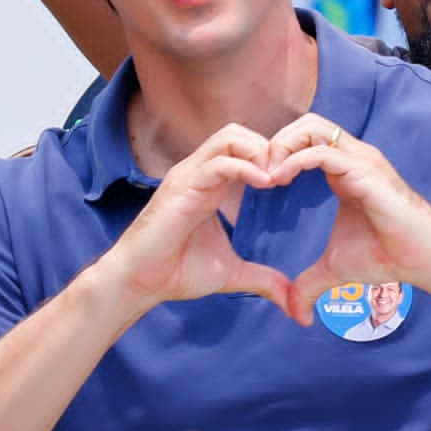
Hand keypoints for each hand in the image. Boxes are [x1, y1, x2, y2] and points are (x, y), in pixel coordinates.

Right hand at [95, 130, 295, 310]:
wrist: (139, 283)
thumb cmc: (176, 272)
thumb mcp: (231, 274)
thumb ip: (262, 279)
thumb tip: (290, 298)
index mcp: (210, 184)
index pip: (243, 147)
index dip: (271, 158)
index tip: (291, 181)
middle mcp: (198, 173)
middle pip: (239, 133)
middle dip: (269, 148)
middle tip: (288, 176)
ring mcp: (189, 176)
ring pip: (229, 137)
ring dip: (259, 152)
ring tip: (277, 179)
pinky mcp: (182, 187)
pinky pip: (218, 163)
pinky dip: (245, 167)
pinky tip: (264, 184)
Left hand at [265, 116, 430, 316]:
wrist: (423, 260)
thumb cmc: (387, 256)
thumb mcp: (335, 269)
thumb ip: (310, 284)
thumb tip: (295, 313)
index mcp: (345, 170)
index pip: (306, 139)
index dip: (278, 154)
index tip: (258, 182)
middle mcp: (353, 157)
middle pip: (306, 123)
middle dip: (276, 142)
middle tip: (256, 173)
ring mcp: (360, 160)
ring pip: (313, 127)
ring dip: (282, 146)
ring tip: (264, 175)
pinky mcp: (365, 171)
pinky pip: (322, 152)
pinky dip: (294, 160)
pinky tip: (278, 181)